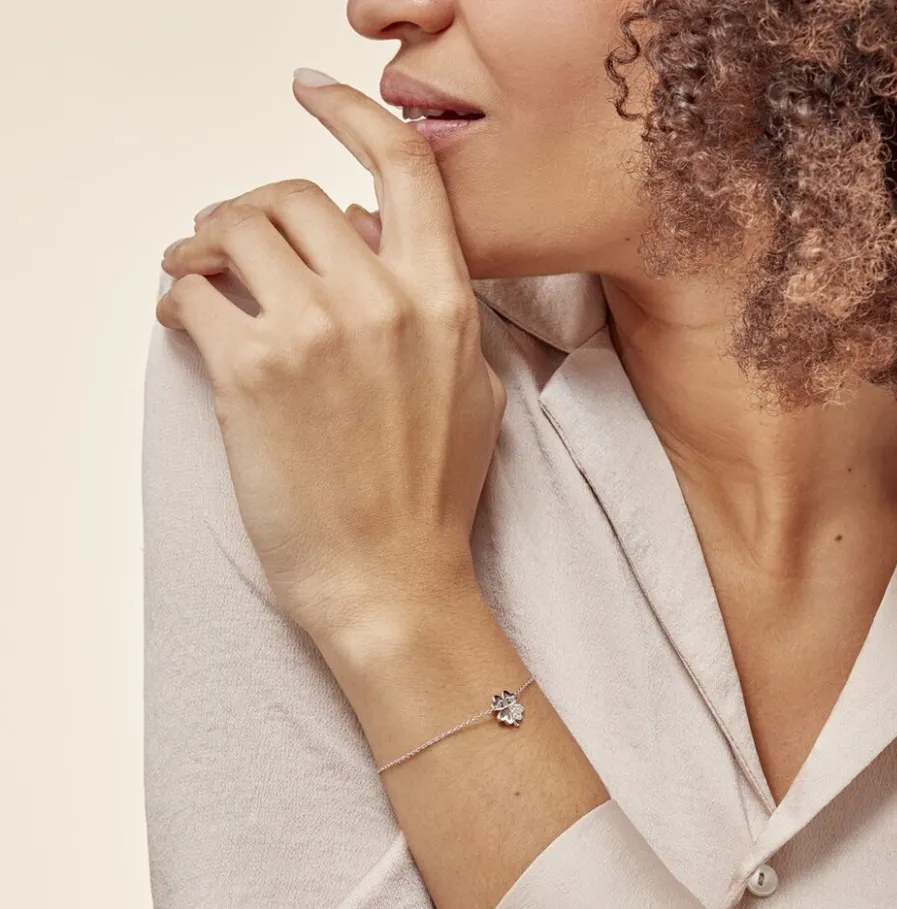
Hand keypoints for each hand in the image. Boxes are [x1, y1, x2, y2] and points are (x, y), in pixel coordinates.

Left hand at [156, 75, 506, 649]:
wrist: (390, 579)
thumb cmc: (430, 495)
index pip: (403, 167)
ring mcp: (315, 334)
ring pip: (231, 228)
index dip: (354, 114)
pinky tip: (182, 320)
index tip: (314, 92)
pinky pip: (191, 295)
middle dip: (250, 208)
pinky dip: (176, 298)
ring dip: (201, 243)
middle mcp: (381, 301)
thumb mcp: (470, 388)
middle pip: (292, 194)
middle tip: (228, 236)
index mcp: (442, 300)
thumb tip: (383, 243)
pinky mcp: (251, 373)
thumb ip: (437, 305)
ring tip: (194, 272)